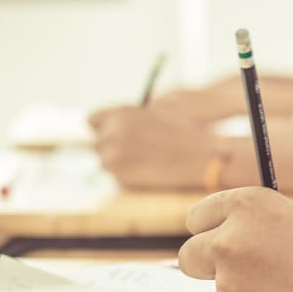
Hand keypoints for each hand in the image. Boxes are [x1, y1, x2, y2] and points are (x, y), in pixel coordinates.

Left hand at [89, 105, 216, 189]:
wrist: (201, 157)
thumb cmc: (184, 133)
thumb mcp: (154, 113)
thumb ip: (127, 118)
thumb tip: (105, 126)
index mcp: (119, 113)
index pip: (91, 120)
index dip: (105, 128)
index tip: (116, 134)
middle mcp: (110, 133)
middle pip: (98, 144)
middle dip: (113, 147)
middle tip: (139, 151)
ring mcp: (113, 158)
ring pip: (106, 163)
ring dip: (120, 164)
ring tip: (147, 161)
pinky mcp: (120, 178)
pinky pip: (117, 178)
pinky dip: (129, 177)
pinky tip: (149, 172)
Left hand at [178, 187, 292, 291]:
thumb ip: (252, 230)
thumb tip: (216, 247)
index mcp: (246, 205)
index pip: (197, 218)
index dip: (210, 231)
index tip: (216, 240)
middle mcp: (228, 240)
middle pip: (189, 256)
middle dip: (206, 265)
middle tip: (239, 273)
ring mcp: (229, 284)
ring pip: (221, 290)